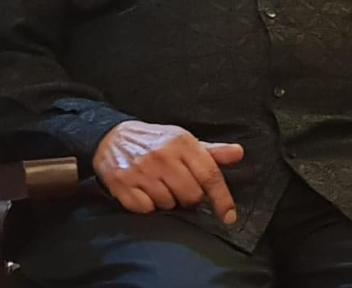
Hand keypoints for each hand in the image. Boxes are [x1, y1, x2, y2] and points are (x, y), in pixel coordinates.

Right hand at [93, 120, 243, 223]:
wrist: (112, 136)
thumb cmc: (156, 141)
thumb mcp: (185, 141)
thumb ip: (212, 152)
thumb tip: (239, 153)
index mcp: (183, 143)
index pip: (209, 175)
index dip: (222, 198)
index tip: (228, 216)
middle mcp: (163, 156)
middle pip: (191, 195)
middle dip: (190, 198)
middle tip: (180, 188)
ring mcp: (141, 170)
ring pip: (168, 204)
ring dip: (168, 201)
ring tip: (159, 185)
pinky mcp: (121, 183)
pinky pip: (145, 209)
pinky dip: (147, 205)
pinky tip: (144, 191)